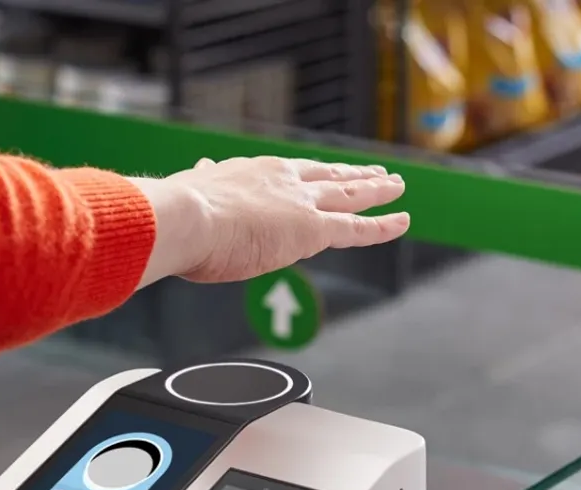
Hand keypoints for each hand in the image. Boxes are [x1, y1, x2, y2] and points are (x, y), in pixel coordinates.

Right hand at [131, 156, 407, 285]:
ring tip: (397, 186)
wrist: (184, 219)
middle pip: (327, 174)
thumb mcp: (192, 193)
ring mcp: (301, 203)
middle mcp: (282, 181)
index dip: (308, 175)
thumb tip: (197, 171)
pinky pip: (358, 227)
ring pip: (350, 194)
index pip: (289, 174)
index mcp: (251, 173)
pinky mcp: (314, 229)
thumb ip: (202, 183)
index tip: (318, 172)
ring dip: (377, 189)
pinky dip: (383, 224)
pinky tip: (403, 220)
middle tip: (374, 170)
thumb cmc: (177, 217)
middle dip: (352, 173)